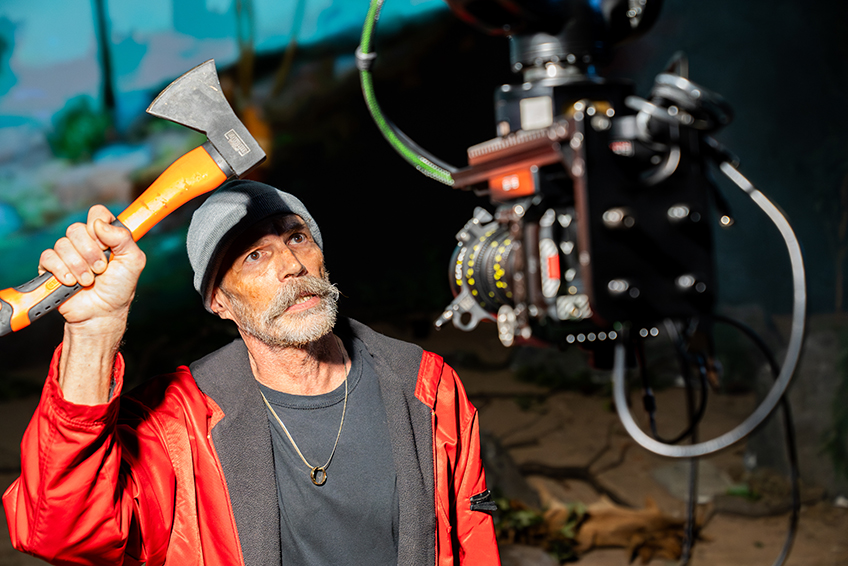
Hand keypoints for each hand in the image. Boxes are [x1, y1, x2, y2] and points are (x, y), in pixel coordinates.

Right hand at [39, 205, 145, 337]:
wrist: (102, 313)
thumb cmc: (119, 288)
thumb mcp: (133, 261)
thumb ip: (123, 238)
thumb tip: (99, 224)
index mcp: (105, 236)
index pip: (97, 213)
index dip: (99, 225)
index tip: (105, 244)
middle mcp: (85, 242)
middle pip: (76, 228)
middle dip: (90, 252)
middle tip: (101, 268)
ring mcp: (67, 254)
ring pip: (62, 244)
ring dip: (78, 265)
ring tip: (89, 280)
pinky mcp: (51, 267)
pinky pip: (48, 257)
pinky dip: (61, 271)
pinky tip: (72, 282)